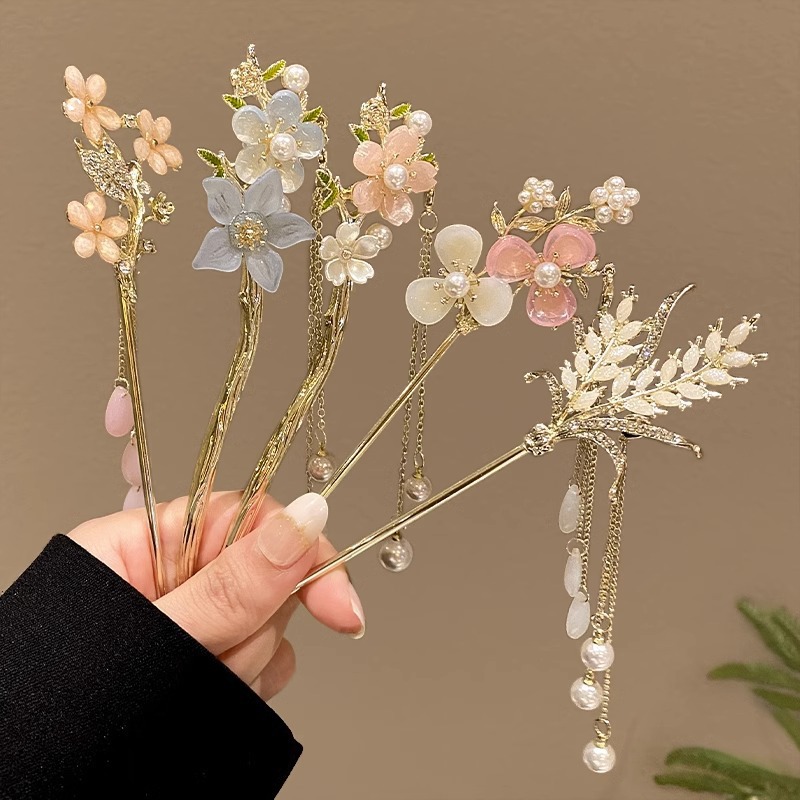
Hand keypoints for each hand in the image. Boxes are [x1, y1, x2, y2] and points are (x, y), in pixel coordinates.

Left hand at [68, 491, 363, 701]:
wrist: (40, 778)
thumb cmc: (60, 708)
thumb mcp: (152, 638)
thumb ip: (230, 586)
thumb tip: (304, 520)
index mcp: (144, 543)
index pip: (248, 514)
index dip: (302, 551)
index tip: (338, 606)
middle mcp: (175, 574)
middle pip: (269, 572)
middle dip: (256, 626)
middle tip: (217, 657)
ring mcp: (198, 616)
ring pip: (271, 622)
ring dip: (246, 663)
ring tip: (197, 682)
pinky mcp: (212, 654)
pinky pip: (267, 660)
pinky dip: (252, 683)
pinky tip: (217, 693)